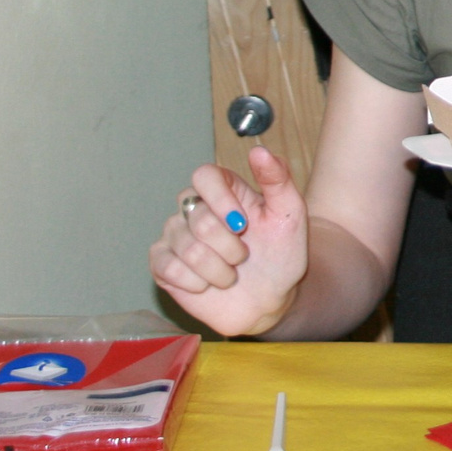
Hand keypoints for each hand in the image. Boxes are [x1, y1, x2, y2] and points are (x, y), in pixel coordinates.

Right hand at [147, 148, 307, 336]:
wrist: (269, 299)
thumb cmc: (280, 254)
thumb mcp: (289, 215)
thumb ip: (277, 179)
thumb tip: (258, 151)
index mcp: (223, 190)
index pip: (204, 175)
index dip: (220, 200)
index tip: (242, 224)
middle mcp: (194, 208)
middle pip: (198, 217)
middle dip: (230, 246)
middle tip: (244, 256)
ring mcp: (175, 235)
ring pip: (187, 248)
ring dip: (218, 269)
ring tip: (230, 273)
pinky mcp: (162, 264)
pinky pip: (169, 268)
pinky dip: (197, 283)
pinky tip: (208, 284)